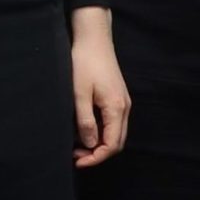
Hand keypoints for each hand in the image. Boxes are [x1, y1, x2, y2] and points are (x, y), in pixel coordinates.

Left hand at [69, 7, 129, 168]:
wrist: (94, 38)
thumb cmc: (84, 63)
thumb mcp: (79, 94)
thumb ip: (85, 122)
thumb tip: (90, 145)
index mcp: (116, 108)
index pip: (111, 145)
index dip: (95, 158)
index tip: (77, 161)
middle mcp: (124, 107)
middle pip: (116, 142)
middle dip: (97, 154)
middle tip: (75, 155)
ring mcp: (123, 102)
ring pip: (116, 133)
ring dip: (99, 143)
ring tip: (77, 144)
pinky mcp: (118, 96)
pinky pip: (113, 122)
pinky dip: (101, 132)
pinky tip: (85, 129)